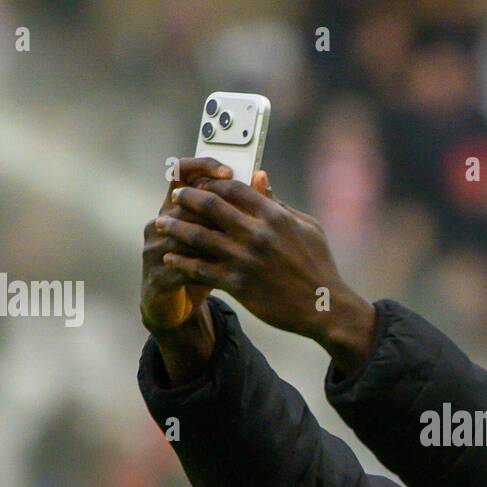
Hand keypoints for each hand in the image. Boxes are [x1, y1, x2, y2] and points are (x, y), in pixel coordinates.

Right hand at [140, 156, 234, 335]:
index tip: (231, 172)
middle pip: (183, 201)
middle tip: (242, 208)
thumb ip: (238, 207)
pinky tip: (226, 269)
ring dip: (211, 235)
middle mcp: (161, 220)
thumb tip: (262, 178)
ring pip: (181, 232)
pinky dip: (203, 266)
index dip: (203, 167)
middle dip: (213, 204)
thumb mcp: (221, 235)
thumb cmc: (203, 264)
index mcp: (175, 205)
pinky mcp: (157, 274)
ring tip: (238, 239)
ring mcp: (155, 247)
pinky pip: (179, 265)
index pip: (181, 172)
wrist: (176, 306)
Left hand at [154, 176, 377, 373]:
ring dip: (175, 228)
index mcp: (274, 216)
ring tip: (162, 224)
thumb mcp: (306, 227)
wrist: (324, 307)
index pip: (233, 187)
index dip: (212, 181)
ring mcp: (245, 259)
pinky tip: (171, 258)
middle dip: (187, 198)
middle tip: (175, 198)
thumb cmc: (319, 265)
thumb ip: (278, 203)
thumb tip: (260, 178)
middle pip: (210, 205)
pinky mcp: (238, 284)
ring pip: (198, 236)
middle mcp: (257, 234)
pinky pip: (201, 269)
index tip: (199, 182)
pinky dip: (182, 262)